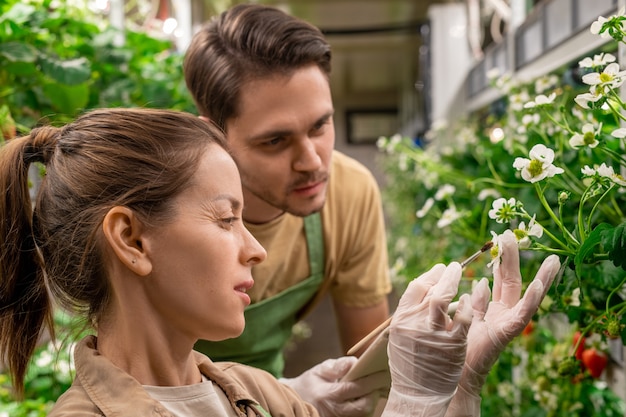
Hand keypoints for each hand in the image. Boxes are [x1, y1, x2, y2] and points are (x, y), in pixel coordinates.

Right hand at [280, 356, 388, 416]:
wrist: (298, 401)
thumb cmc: (311, 383)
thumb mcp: (320, 370)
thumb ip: (338, 366)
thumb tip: (355, 362)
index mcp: (327, 395)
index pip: (354, 388)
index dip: (371, 380)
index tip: (383, 372)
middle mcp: (333, 411)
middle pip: (363, 408)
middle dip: (374, 394)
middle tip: (381, 381)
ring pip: (364, 415)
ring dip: (371, 401)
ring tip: (375, 387)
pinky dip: (366, 407)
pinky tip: (368, 396)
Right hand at [383, 262, 472, 416]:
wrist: (417, 394)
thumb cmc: (409, 365)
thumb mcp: (400, 336)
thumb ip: (410, 315)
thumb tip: (424, 291)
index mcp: (400, 320)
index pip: (415, 288)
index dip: (428, 276)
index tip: (438, 270)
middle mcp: (415, 324)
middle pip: (430, 289)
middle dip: (443, 274)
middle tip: (453, 266)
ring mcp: (434, 334)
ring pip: (444, 298)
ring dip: (452, 281)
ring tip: (459, 272)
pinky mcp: (453, 344)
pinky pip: (463, 318)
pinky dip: (466, 305)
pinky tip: (468, 299)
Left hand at [445, 230, 560, 416]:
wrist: (451, 371)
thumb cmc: (453, 343)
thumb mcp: (459, 313)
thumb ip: (470, 298)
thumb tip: (478, 281)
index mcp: (490, 307)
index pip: (500, 278)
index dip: (503, 259)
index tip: (503, 238)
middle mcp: (502, 313)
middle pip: (510, 280)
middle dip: (512, 258)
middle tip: (510, 234)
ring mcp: (507, 323)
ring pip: (527, 296)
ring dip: (541, 278)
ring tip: (552, 261)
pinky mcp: (508, 333)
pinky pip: (522, 315)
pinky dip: (532, 300)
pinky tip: (537, 284)